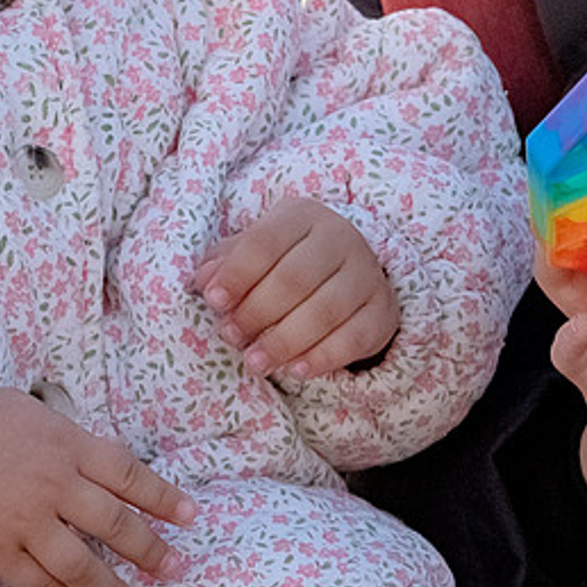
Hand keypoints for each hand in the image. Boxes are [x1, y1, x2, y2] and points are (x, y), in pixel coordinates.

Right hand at [0, 385, 197, 586]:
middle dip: (151, 551)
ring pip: (84, 567)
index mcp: (67, 445)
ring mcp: (25, 522)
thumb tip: (102, 465)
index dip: (164, 499)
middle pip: (117, 526)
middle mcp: (54, 485)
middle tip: (172, 568)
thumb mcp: (30, 413)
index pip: (130, 476)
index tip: (190, 517)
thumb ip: (69, 440)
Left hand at [194, 194, 400, 376]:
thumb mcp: (257, 254)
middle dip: (257, 313)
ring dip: (284, 341)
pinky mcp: (383, 311)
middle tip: (232, 337)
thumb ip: (227, 264)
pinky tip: (295, 370)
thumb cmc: (289, 263)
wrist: (349, 276)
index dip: (237, 274)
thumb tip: (204, 280)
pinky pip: (354, 338)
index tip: (214, 302)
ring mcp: (367, 275)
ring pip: (325, 311)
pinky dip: (322, 357)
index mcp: (304, 216)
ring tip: (256, 362)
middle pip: (295, 278)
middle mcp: (342, 238)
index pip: (266, 242)